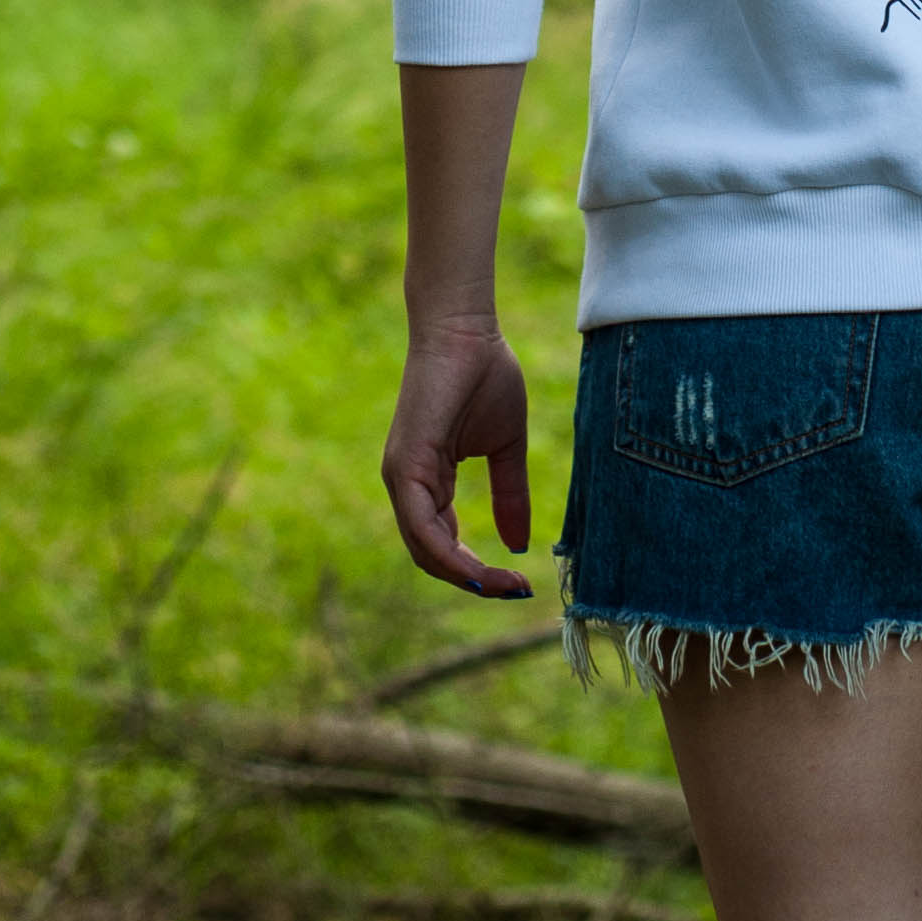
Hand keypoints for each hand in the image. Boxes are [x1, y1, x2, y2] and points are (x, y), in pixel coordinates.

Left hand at [382, 315, 534, 596]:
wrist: (467, 329)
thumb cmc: (484, 374)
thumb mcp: (505, 446)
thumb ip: (509, 494)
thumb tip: (519, 545)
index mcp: (426, 482)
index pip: (443, 546)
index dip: (478, 572)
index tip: (520, 583)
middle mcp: (406, 485)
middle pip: (431, 557)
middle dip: (474, 582)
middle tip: (515, 591)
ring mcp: (401, 477)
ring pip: (424, 550)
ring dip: (464, 576)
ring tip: (504, 585)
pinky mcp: (404, 465)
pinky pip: (421, 527)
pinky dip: (448, 555)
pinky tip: (478, 568)